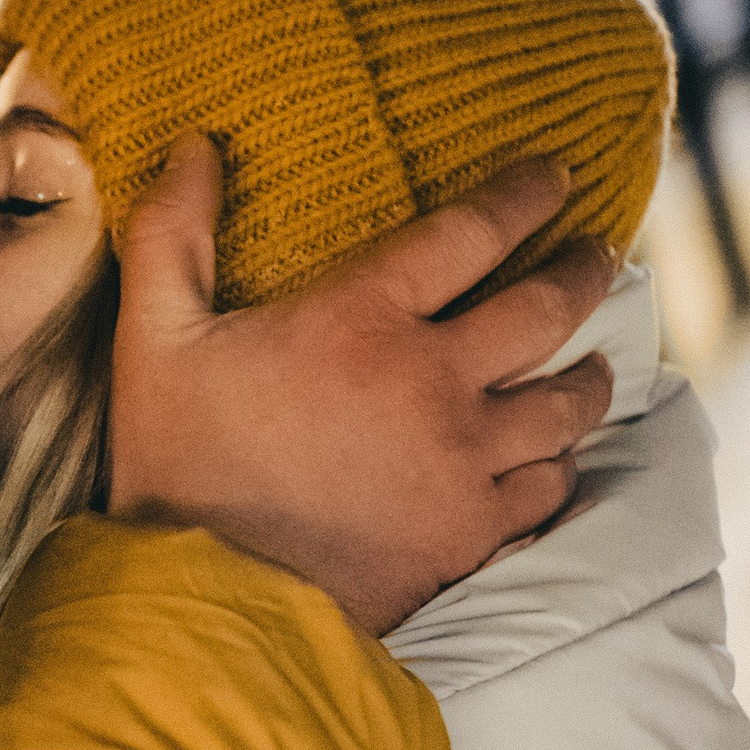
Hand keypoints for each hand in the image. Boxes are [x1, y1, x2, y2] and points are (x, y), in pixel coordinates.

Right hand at [108, 144, 617, 633]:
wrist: (205, 605)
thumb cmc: (174, 467)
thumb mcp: (152, 338)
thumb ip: (172, 233)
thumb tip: (194, 145)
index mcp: (362, 320)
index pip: (474, 230)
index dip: (526, 192)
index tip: (556, 176)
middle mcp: (433, 384)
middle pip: (548, 309)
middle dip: (583, 271)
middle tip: (597, 255)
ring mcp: (462, 465)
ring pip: (566, 405)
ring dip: (588, 374)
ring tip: (591, 362)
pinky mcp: (470, 535)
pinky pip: (547, 488)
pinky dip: (559, 465)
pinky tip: (554, 456)